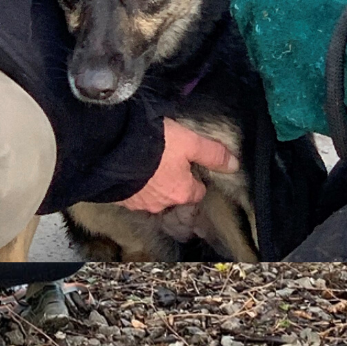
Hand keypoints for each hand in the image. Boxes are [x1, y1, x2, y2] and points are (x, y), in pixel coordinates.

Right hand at [116, 118, 239, 213]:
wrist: (112, 150)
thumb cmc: (156, 146)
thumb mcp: (189, 142)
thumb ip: (212, 153)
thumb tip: (234, 165)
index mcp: (182, 192)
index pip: (196, 192)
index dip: (194, 178)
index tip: (188, 165)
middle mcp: (161, 204)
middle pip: (173, 196)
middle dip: (171, 183)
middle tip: (165, 161)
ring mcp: (138, 203)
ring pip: (151, 196)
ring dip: (150, 185)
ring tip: (144, 164)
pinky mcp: (118, 199)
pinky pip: (130, 194)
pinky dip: (132, 186)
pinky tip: (128, 170)